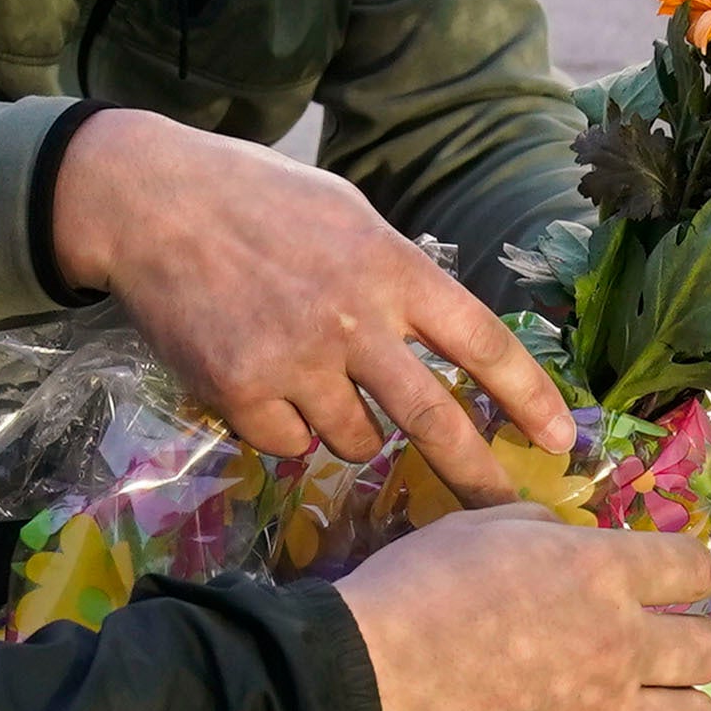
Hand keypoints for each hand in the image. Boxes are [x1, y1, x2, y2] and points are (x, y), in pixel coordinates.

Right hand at [49, 109, 579, 497]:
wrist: (150, 200)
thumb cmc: (257, 199)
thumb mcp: (348, 215)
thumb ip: (396, 276)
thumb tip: (442, 336)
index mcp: (392, 267)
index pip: (483, 344)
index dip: (529, 398)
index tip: (560, 439)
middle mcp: (354, 320)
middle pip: (434, 420)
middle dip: (476, 475)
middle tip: (501, 511)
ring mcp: (296, 360)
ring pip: (354, 441)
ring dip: (347, 429)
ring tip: (309, 375)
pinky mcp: (241, 391)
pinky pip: (288, 446)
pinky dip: (284, 429)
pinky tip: (258, 379)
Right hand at [335, 511, 710, 710]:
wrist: (362, 685)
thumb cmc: (410, 594)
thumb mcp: (472, 529)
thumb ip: (536, 526)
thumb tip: (568, 534)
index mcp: (599, 573)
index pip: (693, 568)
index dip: (686, 576)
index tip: (670, 586)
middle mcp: (622, 646)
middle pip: (710, 651)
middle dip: (692, 647)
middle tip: (660, 653)